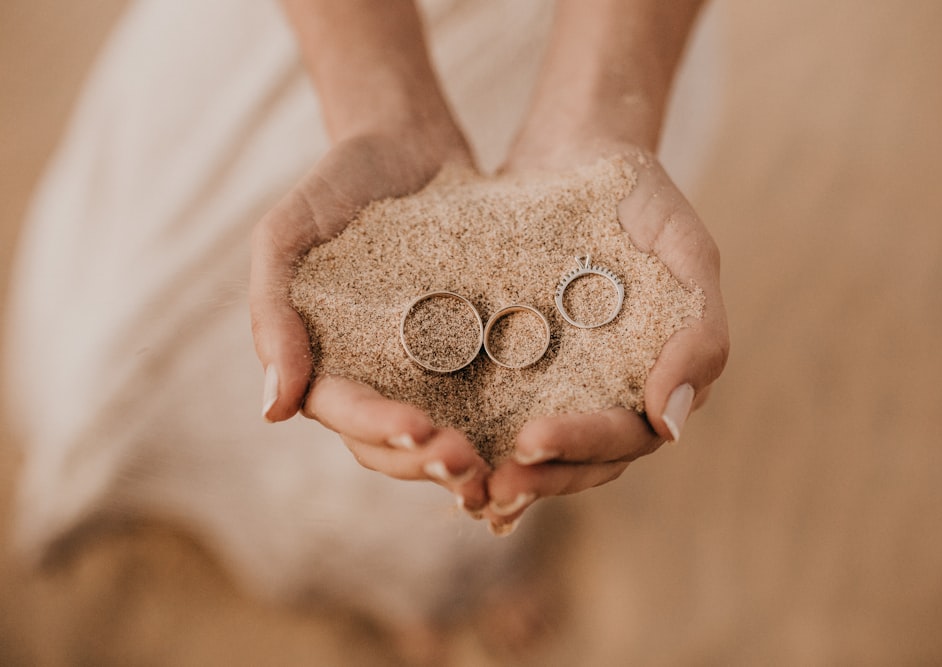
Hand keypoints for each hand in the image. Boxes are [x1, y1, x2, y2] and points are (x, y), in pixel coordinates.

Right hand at [250, 127, 492, 510]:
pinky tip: (533, 440)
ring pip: (440, 435)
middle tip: (468, 469)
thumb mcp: (286, 235)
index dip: (379, 429)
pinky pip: (485, 397)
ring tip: (498, 472)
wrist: (405, 143)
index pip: (346, 413)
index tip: (417, 431)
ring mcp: (424, 369)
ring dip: (464, 462)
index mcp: (325, 361)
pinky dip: (502, 426)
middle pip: (393, 444)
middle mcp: (376, 376)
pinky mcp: (472, 350)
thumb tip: (273, 411)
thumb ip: (271, 314)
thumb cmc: (334, 184)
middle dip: (426, 462)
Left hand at [482, 144, 728, 533]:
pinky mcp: (514, 362)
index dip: (582, 446)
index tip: (533, 441)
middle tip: (489, 489)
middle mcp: (608, 392)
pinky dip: (472, 435)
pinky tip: (432, 446)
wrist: (577, 150)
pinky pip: (493, 409)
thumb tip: (672, 426)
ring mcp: (561, 381)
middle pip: (579, 461)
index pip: (626, 436)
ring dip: (502, 473)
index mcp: (656, 379)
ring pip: (535, 450)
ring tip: (458, 484)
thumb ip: (699, 335)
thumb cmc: (643, 197)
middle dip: (536, 479)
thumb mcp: (686, 252)